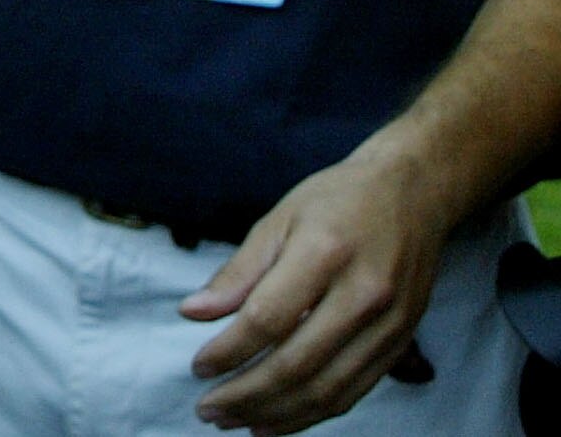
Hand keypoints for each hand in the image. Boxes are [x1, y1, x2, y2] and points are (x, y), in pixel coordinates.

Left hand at [181, 144, 449, 432]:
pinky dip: (315, 413)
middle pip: (298, 364)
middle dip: (247, 394)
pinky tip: (281, 419)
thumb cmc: (337, 200)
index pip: (268, 319)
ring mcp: (389, 325)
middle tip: (208, 409)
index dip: (229, 350)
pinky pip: (355, 391)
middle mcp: (364, 295)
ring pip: (329, 389)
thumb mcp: (278, 218)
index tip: (198, 367)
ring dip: (278, 414)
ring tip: (237, 423)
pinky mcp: (402, 343)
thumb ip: (239, 271)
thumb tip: (194, 312)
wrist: (414, 194)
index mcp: (325, 254)